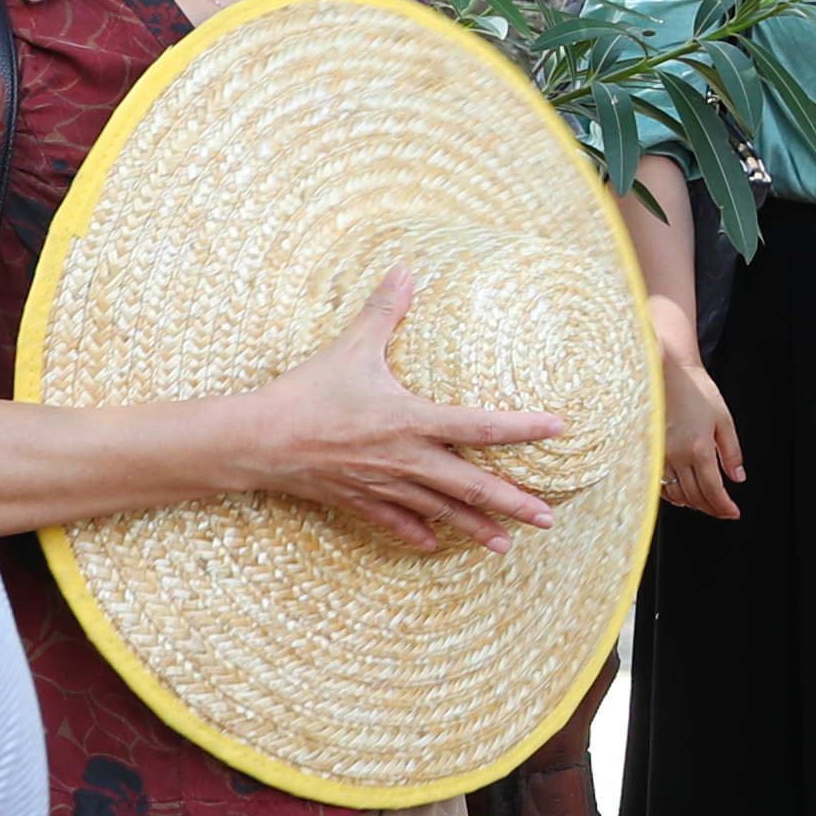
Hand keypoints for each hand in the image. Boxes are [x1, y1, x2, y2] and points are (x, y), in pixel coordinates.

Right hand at [249, 271, 569, 551]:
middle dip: (513, 504)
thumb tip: (406, 268)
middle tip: (549, 520)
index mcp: (411, 420)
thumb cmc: (307, 392)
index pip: (479, 425)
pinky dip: (416, 533)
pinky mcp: (357, 499)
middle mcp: (405, 459)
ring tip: (507, 545)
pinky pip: (393, 521)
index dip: (522, 428)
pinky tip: (433, 547)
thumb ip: (383, 311)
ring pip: (440, 511)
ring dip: (475, 529)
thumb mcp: (350, 347)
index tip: (559, 429)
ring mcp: (383, 484)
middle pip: (471, 486)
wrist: (256, 440)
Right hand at [651, 295, 743, 519]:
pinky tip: (681, 497)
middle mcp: (677, 456)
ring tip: (707, 505)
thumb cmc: (696, 391)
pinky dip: (672, 495)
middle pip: (695, 496)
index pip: (712, 490)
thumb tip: (738, 477)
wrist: (668, 372)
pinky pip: (660, 483)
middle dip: (712, 508)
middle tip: (723, 511)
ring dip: (693, 503)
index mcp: (699, 449)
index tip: (733, 512)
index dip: (724, 506)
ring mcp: (660, 455)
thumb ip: (732, 452)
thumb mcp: (724, 420)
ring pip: (676, 493)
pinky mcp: (649, 451)